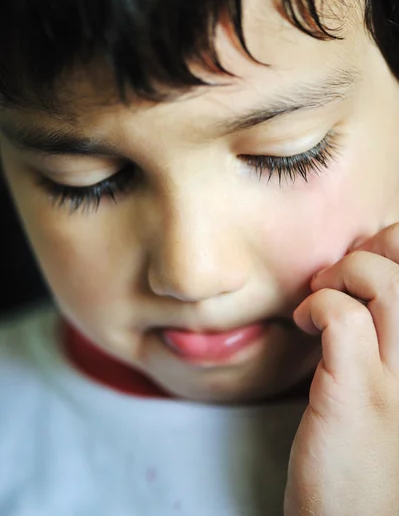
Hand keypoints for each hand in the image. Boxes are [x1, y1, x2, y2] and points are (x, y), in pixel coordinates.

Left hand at [284, 223, 398, 515]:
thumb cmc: (371, 453)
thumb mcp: (390, 382)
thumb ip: (383, 333)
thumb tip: (357, 279)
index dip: (391, 250)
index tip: (359, 272)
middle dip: (370, 251)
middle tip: (338, 277)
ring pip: (385, 280)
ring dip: (342, 272)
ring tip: (317, 298)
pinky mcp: (361, 394)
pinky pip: (343, 317)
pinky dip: (317, 305)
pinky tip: (305, 323)